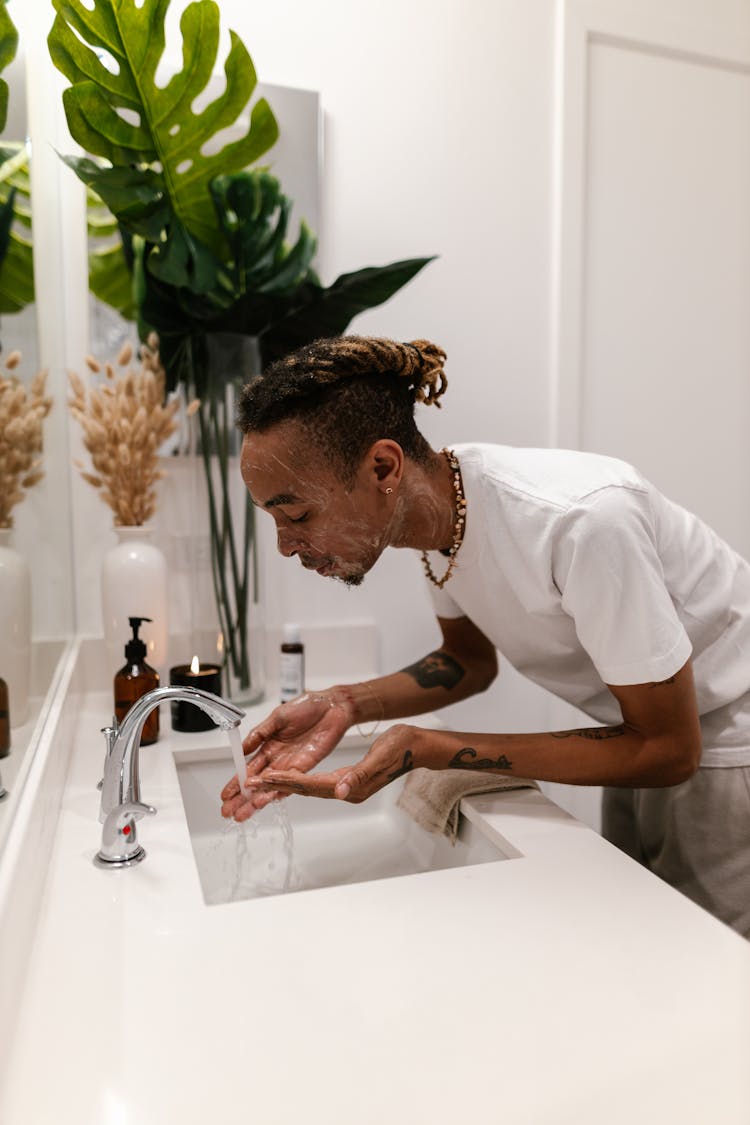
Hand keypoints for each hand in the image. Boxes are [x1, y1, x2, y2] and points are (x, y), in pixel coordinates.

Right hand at [220, 691, 353, 820]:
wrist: (333, 705)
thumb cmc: (307, 706)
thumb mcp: (277, 717)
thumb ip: (260, 733)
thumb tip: (241, 748)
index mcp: (268, 746)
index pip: (248, 768)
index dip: (236, 782)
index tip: (225, 795)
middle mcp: (278, 759)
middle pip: (257, 782)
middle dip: (242, 798)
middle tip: (228, 812)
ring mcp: (291, 764)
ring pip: (271, 786)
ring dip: (257, 800)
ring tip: (243, 814)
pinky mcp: (307, 766)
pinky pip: (291, 782)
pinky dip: (279, 792)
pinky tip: (268, 801)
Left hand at [244, 723, 422, 804]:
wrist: (416, 746)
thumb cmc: (401, 748)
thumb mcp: (380, 758)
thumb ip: (359, 775)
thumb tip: (341, 791)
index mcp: (350, 786)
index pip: (310, 785)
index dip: (285, 781)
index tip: (263, 778)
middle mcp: (345, 789)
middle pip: (303, 789)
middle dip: (275, 787)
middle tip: (249, 785)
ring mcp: (346, 786)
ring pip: (306, 787)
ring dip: (282, 785)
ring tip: (259, 783)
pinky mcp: (347, 780)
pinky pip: (315, 783)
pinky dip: (296, 780)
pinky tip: (285, 777)